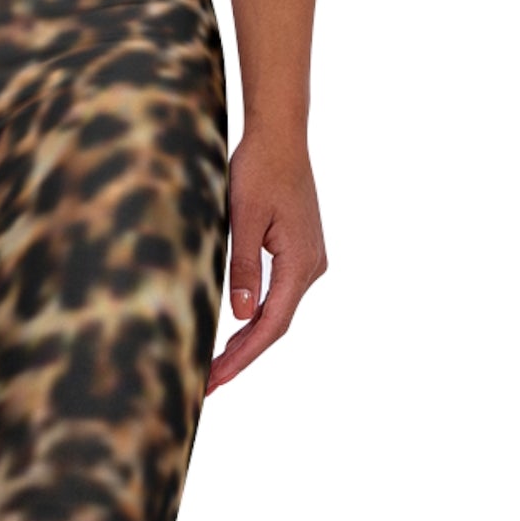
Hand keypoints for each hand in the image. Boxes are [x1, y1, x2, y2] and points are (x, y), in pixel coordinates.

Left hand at [210, 138, 326, 394]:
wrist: (280, 137)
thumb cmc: (259, 170)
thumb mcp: (242, 219)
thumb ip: (243, 268)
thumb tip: (243, 316)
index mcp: (300, 263)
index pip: (272, 325)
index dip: (243, 357)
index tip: (216, 379)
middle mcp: (311, 267)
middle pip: (276, 325)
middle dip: (242, 356)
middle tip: (208, 383)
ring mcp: (309, 260)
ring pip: (278, 312)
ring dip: (249, 340)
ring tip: (218, 366)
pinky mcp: (300, 252)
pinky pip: (280, 295)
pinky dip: (258, 317)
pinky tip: (238, 331)